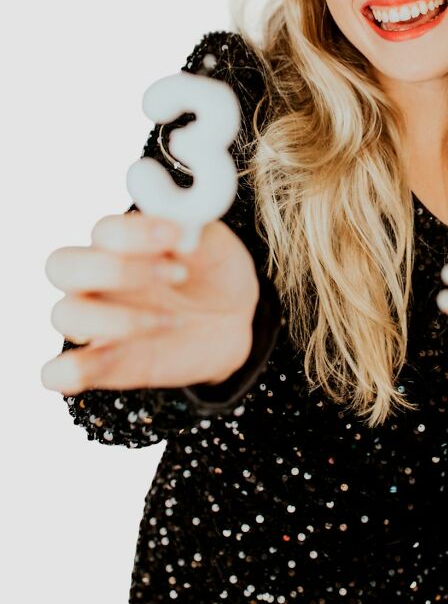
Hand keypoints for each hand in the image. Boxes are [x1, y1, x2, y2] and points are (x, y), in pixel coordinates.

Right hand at [42, 213, 259, 394]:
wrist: (231, 320)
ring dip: (117, 319)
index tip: (177, 235)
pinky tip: (113, 358)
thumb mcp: (217, 246)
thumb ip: (195, 234)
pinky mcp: (102, 365)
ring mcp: (96, 323)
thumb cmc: (214, 272)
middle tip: (178, 275)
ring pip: (64, 316)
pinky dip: (72, 370)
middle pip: (63, 266)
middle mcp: (97, 279)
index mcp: (120, 241)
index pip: (104, 231)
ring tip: (174, 320)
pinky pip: (59, 373)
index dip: (135, 233)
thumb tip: (183, 234)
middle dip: (117, 270)